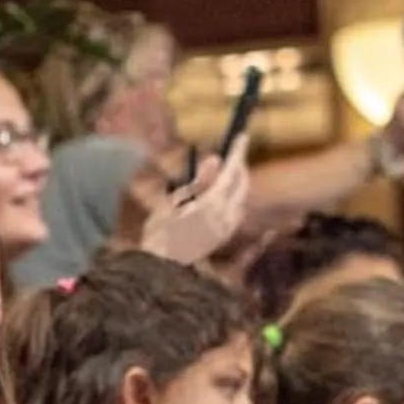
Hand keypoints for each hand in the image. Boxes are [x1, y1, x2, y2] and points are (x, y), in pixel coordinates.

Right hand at [140, 140, 250, 269]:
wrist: (160, 267)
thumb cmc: (160, 231)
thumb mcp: (175, 200)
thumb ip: (199, 180)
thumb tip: (216, 159)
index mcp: (212, 205)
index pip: (231, 172)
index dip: (237, 153)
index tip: (243, 137)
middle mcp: (225, 217)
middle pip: (241, 186)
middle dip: (239, 168)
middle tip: (232, 155)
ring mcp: (226, 229)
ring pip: (240, 199)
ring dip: (236, 183)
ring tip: (224, 173)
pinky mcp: (223, 238)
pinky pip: (235, 212)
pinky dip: (233, 198)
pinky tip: (221, 195)